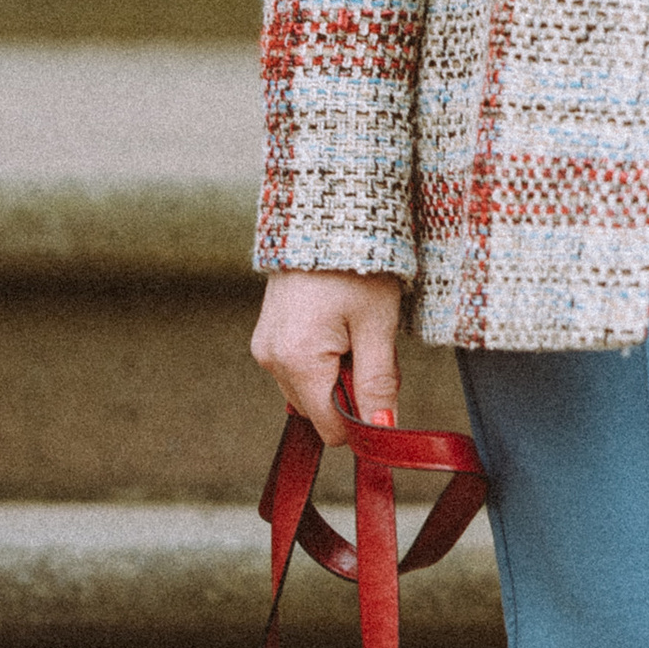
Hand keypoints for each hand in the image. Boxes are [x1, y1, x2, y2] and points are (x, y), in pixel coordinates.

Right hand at [250, 269, 403, 441]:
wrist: (326, 217)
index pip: (331, 428)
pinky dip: (324, 359)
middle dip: (351, 391)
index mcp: (297, 360)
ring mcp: (265, 347)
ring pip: (311, 390)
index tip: (383, 387)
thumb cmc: (356, 265)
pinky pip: (300, 368)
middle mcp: (271, 359)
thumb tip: (381, 430)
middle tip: (369, 344)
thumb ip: (378, 383)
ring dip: (338, 374)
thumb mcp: (377, 325)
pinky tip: (336, 325)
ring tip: (352, 329)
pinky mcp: (268, 336)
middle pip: (319, 411)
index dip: (363, 419)